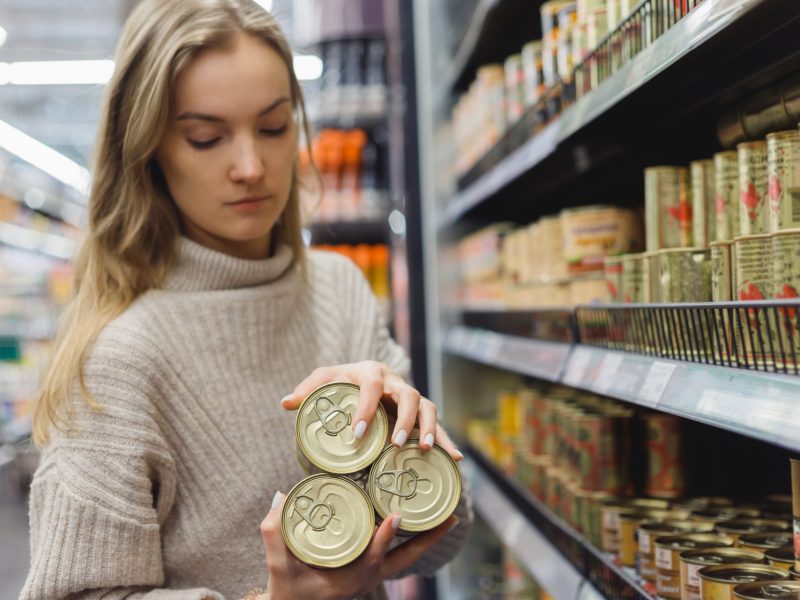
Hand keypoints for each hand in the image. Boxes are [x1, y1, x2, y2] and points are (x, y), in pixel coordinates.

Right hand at [261, 492, 457, 599]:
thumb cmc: (287, 591)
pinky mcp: (370, 573)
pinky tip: (420, 522)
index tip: (396, 516)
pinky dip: (412, 541)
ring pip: (407, 558)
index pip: (372, 557)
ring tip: (446, 516)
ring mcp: (371, 578)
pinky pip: (398, 557)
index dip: (385, 537)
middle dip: (429, 539)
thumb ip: (275, 530)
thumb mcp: (276, 566)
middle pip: (406, 560)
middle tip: (450, 517)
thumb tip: (281, 495)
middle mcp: (366, 579)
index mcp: (347, 580)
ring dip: (427, 539)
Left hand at [281, 361, 461, 460]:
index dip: (366, 408)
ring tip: (423, 450)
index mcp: (371, 372)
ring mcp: (410, 396)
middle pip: (408, 394)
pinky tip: (453, 458)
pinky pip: (436, 424)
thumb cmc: (341, 380)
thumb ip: (307, 390)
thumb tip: (286, 403)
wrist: (363, 376)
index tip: (357, 433)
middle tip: (395, 444)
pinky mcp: (420, 412)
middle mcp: (396, 382)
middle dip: (404, 420)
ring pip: (427, 406)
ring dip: (428, 428)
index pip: (371, 387)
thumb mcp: (324, 380)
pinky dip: (446, 440)